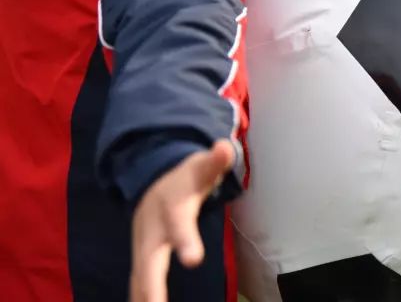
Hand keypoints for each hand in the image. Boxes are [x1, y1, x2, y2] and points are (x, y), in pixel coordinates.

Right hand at [129, 140, 235, 301]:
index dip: (185, 240)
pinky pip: (140, 285)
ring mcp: (143, 249)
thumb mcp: (201, 168)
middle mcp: (152, 232)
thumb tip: (226, 147)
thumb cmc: (185, 179)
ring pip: (140, 278)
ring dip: (144, 297)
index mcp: (171, 209)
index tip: (194, 259)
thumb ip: (215, 161)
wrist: (153, 184)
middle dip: (152, 284)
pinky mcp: (142, 261)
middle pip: (149, 261)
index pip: (179, 225)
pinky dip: (141, 299)